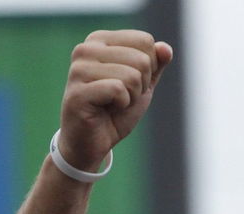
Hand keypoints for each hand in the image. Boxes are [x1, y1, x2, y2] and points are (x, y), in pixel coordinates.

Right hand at [57, 30, 172, 175]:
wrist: (91, 143)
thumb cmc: (115, 112)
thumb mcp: (142, 86)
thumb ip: (155, 65)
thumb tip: (166, 48)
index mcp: (99, 40)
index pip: (145, 40)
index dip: (148, 68)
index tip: (129, 83)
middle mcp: (86, 49)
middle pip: (141, 59)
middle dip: (141, 85)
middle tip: (121, 98)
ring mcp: (79, 69)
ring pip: (132, 75)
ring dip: (131, 97)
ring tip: (113, 104)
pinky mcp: (78, 91)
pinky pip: (118, 90)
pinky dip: (122, 105)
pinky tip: (106, 110)